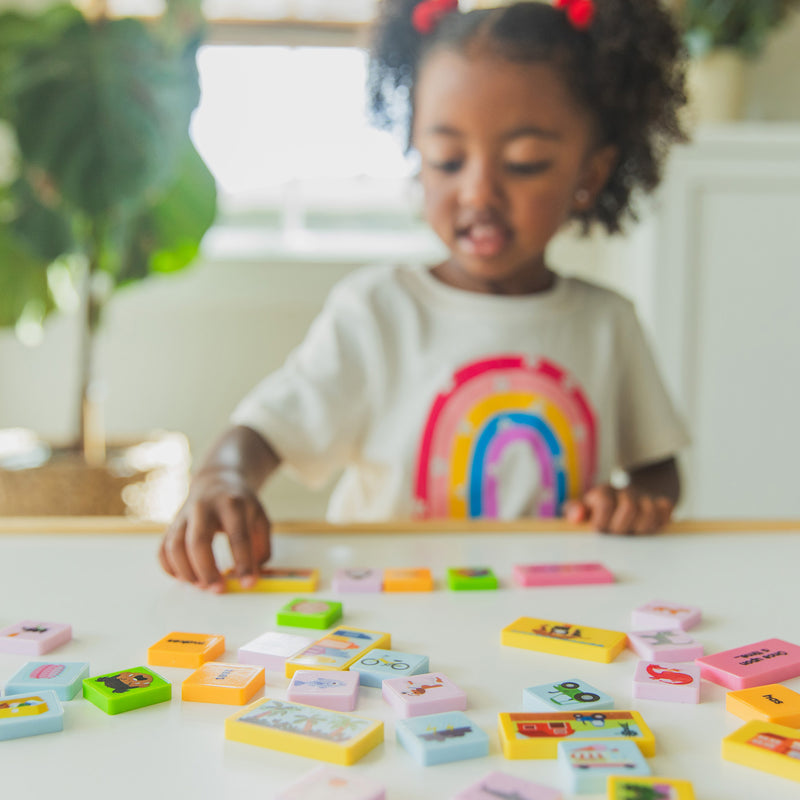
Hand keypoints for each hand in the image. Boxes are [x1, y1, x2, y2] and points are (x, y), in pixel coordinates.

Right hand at [159, 468, 270, 592]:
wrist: (216, 479)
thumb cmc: (241, 505)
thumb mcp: (260, 518)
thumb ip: (261, 548)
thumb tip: (252, 577)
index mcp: (232, 504)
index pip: (238, 536)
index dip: (244, 562)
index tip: (248, 584)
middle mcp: (204, 508)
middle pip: (198, 541)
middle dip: (207, 570)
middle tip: (217, 589)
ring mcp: (184, 516)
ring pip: (175, 546)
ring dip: (186, 571)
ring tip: (201, 586)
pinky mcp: (172, 525)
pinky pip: (163, 549)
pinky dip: (170, 568)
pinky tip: (185, 578)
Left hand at [563, 484, 673, 534]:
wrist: (629, 497)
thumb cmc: (601, 511)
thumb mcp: (584, 510)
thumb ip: (574, 512)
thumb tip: (576, 516)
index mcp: (603, 492)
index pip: (604, 502)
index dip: (601, 521)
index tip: (598, 529)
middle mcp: (625, 492)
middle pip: (629, 507)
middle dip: (621, 527)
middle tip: (616, 532)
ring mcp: (645, 497)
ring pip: (649, 512)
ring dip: (639, 528)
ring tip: (631, 531)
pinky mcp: (663, 503)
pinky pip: (666, 512)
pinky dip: (658, 522)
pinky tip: (647, 526)